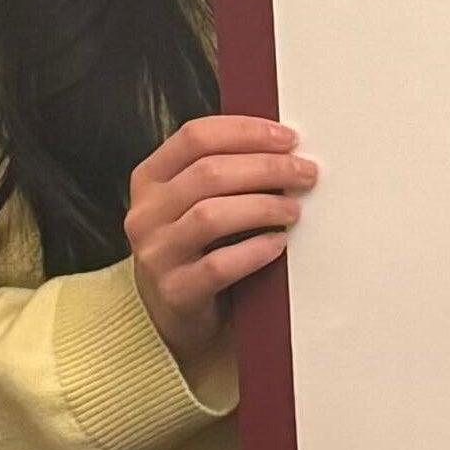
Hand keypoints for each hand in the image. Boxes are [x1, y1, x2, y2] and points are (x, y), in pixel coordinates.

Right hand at [126, 113, 317, 374]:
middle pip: (208, 173)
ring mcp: (156, 254)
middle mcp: (146, 213)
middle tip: (303, 172)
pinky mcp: (175, 292)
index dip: (245, 131)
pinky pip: (219, 265)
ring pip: (211, 215)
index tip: (287, 138)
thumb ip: (224, 174)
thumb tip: (284, 148)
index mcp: (150, 179)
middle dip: (265, 168)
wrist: (177, 317)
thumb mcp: (195, 203)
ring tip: (293, 211)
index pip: (194, 137)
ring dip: (262, 207)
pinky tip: (277, 244)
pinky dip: (254, 251)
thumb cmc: (198, 249)